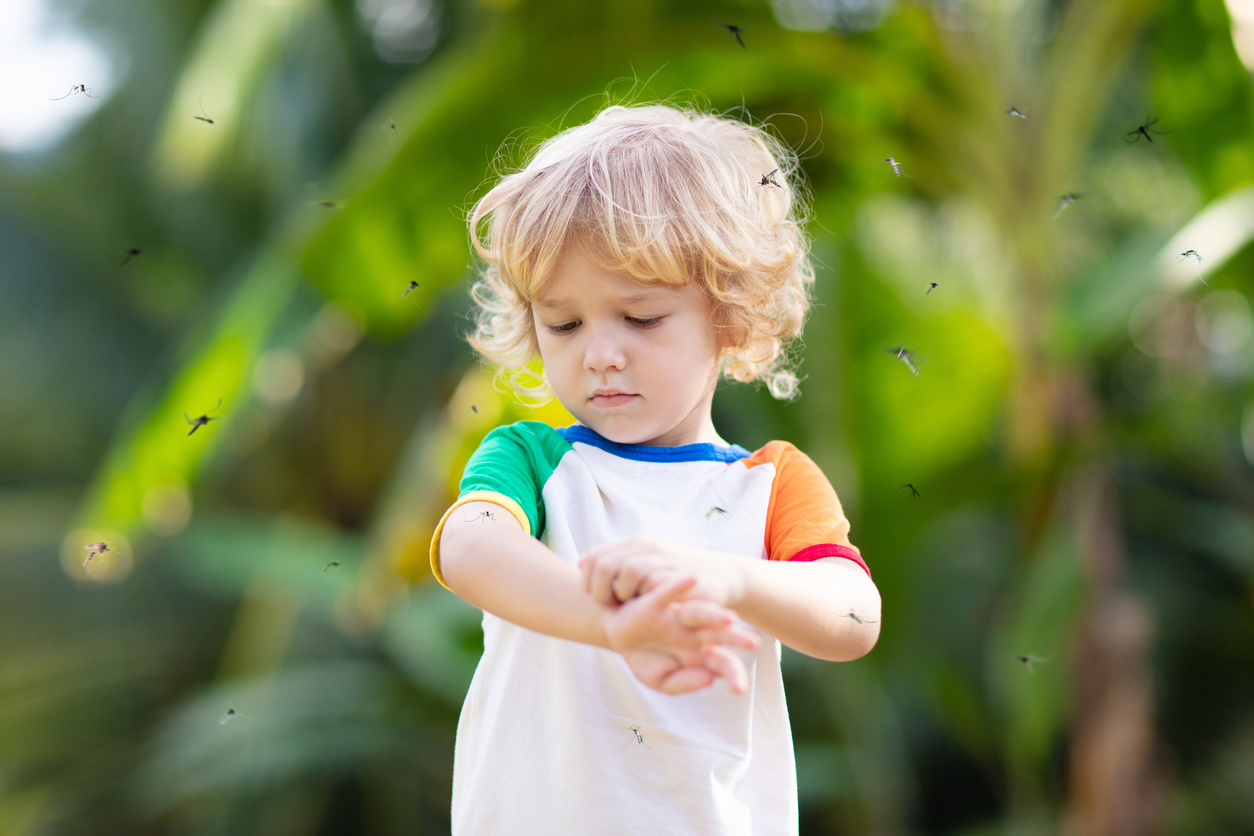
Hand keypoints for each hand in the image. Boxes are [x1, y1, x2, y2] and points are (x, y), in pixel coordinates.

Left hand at [580, 537, 746, 607]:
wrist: (723, 577)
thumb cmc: (680, 579)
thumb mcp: (646, 566)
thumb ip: (615, 564)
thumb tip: (582, 563)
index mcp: (634, 546)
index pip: (593, 558)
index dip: (588, 581)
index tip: (598, 598)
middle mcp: (646, 548)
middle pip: (604, 565)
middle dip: (600, 591)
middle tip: (611, 606)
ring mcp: (663, 559)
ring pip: (627, 572)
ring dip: (624, 594)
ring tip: (632, 606)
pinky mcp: (679, 574)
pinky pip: (653, 582)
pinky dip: (647, 597)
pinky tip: (650, 608)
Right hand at [604, 575, 758, 694]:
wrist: (618, 636)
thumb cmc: (645, 656)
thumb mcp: (660, 679)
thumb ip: (683, 683)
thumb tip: (709, 678)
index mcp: (699, 652)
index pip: (722, 663)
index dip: (732, 674)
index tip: (739, 689)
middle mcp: (692, 632)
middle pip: (717, 635)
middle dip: (735, 638)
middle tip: (753, 643)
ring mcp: (675, 617)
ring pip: (697, 614)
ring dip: (713, 615)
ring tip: (729, 618)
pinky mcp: (654, 604)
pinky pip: (666, 593)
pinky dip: (677, 586)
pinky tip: (692, 579)